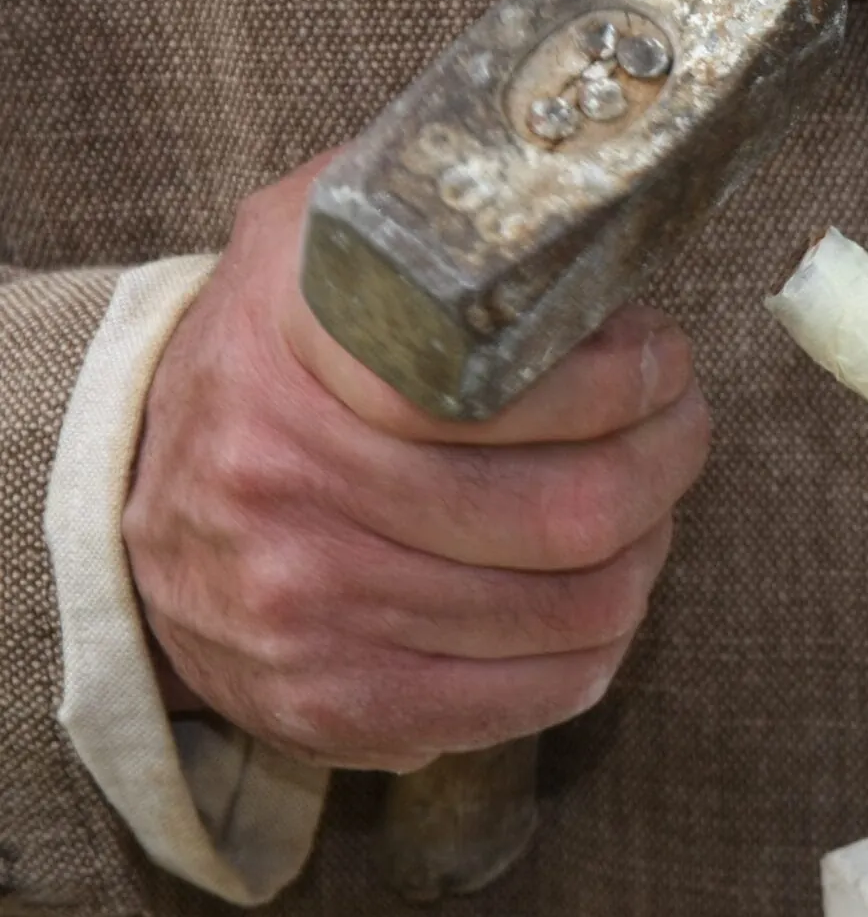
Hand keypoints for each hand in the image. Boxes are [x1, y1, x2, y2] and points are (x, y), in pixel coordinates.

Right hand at [126, 159, 711, 769]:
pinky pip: (539, 693)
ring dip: (647, 553)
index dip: (626, 378)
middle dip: (668, 465)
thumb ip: (441, 215)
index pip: (507, 380)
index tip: (660, 359)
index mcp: (292, 346)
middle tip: (681, 430)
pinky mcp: (335, 702)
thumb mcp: (324, 245)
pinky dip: (601, 645)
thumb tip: (600, 215)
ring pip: (577, 606)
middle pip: (572, 509)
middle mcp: (284, 480)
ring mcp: (307, 605)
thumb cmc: (279, 367)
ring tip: (644, 509)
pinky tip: (597, 593)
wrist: (137, 506)